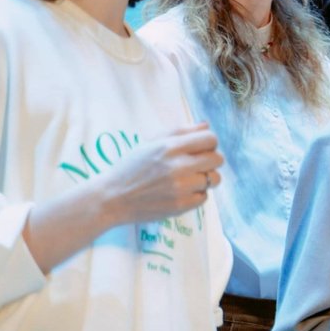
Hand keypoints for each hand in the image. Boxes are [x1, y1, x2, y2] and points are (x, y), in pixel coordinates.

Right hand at [103, 124, 223, 224]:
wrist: (112, 198)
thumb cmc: (131, 168)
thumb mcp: (150, 143)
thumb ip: (179, 131)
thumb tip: (206, 125)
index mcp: (169, 147)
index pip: (210, 138)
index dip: (209, 142)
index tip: (200, 148)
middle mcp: (177, 166)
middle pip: (217, 159)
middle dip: (211, 160)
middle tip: (197, 164)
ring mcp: (180, 188)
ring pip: (214, 179)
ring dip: (205, 178)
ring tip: (189, 179)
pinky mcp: (181, 206)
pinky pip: (204, 197)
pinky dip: (196, 194)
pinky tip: (181, 192)